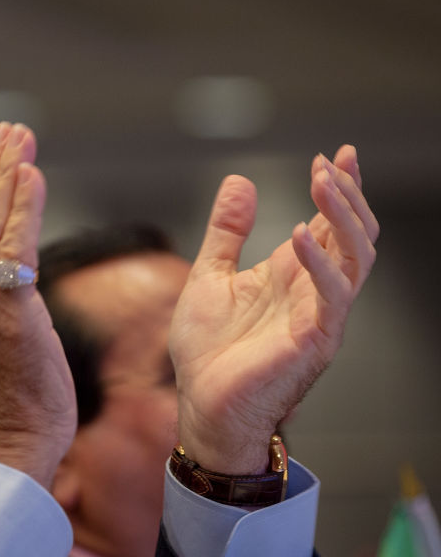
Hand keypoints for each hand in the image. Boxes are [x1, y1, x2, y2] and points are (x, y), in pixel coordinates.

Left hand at [170, 145, 378, 473]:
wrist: (201, 403)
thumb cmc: (208, 350)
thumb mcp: (209, 275)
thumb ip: (226, 232)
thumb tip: (239, 182)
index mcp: (292, 275)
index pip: (329, 224)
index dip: (339, 189)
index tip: (335, 153)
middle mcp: (314, 292)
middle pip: (353, 235)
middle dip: (348, 195)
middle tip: (333, 162)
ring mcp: (319, 316)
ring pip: (355, 258)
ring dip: (343, 218)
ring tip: (324, 182)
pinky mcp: (313, 341)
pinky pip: (331, 297)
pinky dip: (319, 264)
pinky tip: (300, 234)